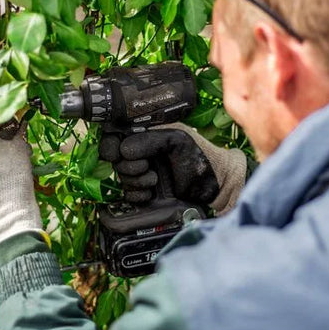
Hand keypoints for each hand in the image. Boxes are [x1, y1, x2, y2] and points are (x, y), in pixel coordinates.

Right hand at [99, 124, 246, 214]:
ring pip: (121, 177)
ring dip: (136, 181)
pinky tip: (152, 193)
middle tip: (149, 167)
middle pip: (115, 159)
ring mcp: (142, 173)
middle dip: (130, 166)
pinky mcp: (144, 193)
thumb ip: (150, 140)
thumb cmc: (201, 157)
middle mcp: (142, 153)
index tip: (116, 154)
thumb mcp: (178, 140)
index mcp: (147, 134)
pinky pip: (128, 195)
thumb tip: (124, 150)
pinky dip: (137, 195)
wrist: (217, 187)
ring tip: (156, 180)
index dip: (111, 146)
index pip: (115, 136)